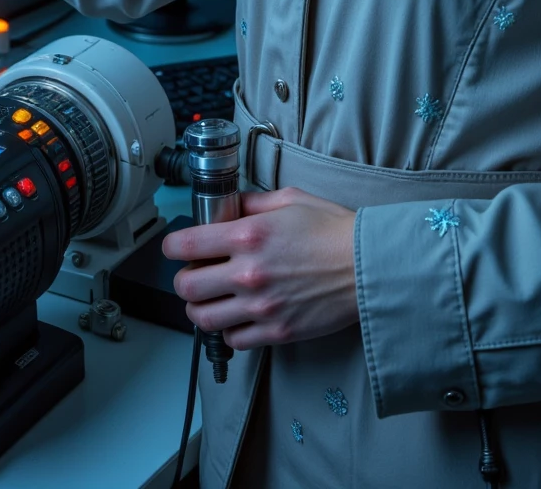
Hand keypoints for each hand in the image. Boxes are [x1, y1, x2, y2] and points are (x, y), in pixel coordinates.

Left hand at [162, 187, 358, 349]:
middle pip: (187, 287)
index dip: (172, 247)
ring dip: (200, 308)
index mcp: (247, 236)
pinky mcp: (276, 331)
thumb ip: (251, 203)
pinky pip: (233, 340)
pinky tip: (237, 317)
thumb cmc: (332, 230)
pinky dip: (228, 331)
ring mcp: (261, 306)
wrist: (368, 266)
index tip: (175, 248)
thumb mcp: (288, 200)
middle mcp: (248, 273)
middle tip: (194, 274)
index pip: (185, 245)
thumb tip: (228, 207)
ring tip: (210, 299)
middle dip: (184, 280)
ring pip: (204, 318)